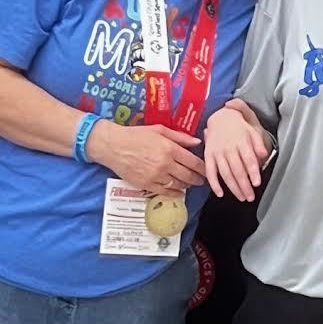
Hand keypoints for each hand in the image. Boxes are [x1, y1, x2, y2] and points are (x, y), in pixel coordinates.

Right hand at [88, 122, 205, 197]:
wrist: (113, 145)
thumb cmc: (136, 135)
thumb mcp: (160, 130)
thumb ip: (180, 137)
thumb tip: (198, 142)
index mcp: (170, 149)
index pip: (193, 162)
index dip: (203, 168)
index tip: (207, 170)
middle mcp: (165, 164)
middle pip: (188, 176)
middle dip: (198, 179)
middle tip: (202, 180)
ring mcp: (155, 176)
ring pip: (178, 185)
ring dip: (187, 186)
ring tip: (190, 184)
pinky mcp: (146, 185)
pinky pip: (165, 192)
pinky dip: (175, 193)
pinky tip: (179, 192)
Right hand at [204, 106, 268, 201]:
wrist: (219, 117)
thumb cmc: (238, 125)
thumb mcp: (252, 129)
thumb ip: (258, 142)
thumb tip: (264, 154)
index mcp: (241, 141)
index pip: (249, 159)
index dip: (253, 172)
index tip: (257, 183)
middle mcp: (229, 148)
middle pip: (237, 170)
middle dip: (244, 186)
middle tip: (250, 197)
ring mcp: (217, 152)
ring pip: (225, 173)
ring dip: (233, 187)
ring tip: (241, 197)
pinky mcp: (208, 155)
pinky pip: (210, 171)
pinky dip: (214, 183)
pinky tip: (220, 193)